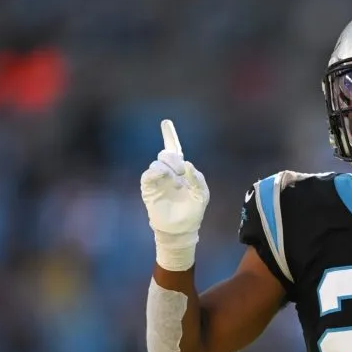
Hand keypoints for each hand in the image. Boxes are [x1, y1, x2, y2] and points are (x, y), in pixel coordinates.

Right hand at [140, 119, 209, 270]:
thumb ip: (198, 178)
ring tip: (177, 182)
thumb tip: (188, 165)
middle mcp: (169, 173)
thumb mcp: (202, 194)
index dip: (170, 137)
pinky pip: (149, 174)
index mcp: (182, 172)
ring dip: (168, 168)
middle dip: (174, 158)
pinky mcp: (149, 188)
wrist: (181, 229)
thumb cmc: (193, 212)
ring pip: (158, 162)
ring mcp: (158, 180)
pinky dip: (156, 171)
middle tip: (182, 172)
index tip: (165, 122)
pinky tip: (164, 175)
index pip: (175, 151)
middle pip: (167, 154)